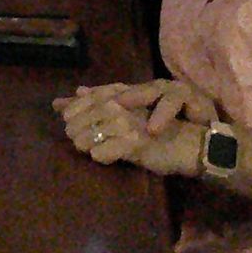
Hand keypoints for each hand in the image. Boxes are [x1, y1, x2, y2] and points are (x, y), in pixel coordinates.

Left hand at [54, 81, 211, 175]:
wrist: (187, 144)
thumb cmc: (156, 128)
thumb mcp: (126, 112)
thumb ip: (95, 103)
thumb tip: (64, 99)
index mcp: (120, 94)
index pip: (85, 99)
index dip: (72, 110)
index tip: (68, 120)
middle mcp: (122, 104)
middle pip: (82, 117)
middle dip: (74, 130)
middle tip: (76, 140)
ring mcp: (127, 123)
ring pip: (89, 135)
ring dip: (84, 144)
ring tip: (89, 149)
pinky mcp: (134, 142)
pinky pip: (103, 152)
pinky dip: (99, 156)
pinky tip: (103, 157)